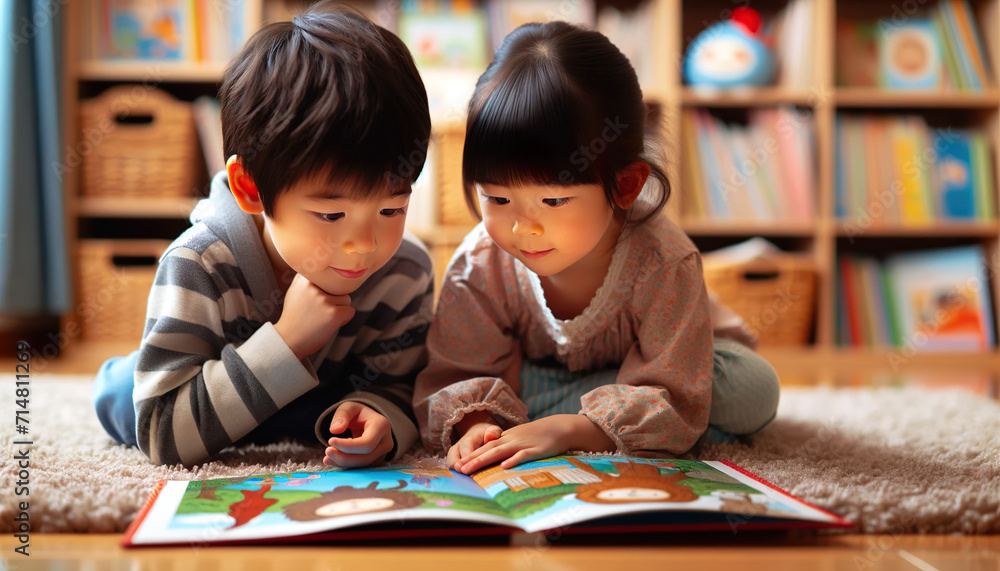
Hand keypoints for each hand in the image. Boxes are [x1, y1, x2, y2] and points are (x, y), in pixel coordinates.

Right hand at [275, 273, 354, 359]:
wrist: (289, 340)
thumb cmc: (295, 317)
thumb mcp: (295, 292)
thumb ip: (307, 280)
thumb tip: (325, 271)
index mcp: (303, 280)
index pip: (327, 274)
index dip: (329, 284)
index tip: (325, 292)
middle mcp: (313, 287)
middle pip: (339, 287)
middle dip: (335, 300)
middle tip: (322, 311)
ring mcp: (324, 300)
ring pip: (346, 299)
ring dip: (340, 309)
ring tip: (326, 318)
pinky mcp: (333, 313)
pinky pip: (350, 311)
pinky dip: (344, 319)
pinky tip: (332, 324)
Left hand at [323, 402, 394, 468]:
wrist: (367, 421)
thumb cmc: (358, 414)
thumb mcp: (349, 407)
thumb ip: (342, 415)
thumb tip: (334, 430)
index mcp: (382, 426)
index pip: (366, 443)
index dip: (348, 446)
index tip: (330, 441)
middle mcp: (386, 442)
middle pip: (365, 457)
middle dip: (344, 457)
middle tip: (327, 451)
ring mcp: (382, 454)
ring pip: (362, 465)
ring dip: (343, 462)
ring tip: (327, 456)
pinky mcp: (375, 462)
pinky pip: (360, 468)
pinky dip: (345, 465)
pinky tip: (333, 460)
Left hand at [453, 415, 614, 474]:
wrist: (560, 427)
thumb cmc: (539, 435)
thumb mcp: (520, 439)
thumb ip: (508, 448)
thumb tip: (496, 460)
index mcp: (507, 438)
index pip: (485, 446)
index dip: (471, 455)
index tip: (458, 465)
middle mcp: (511, 440)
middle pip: (487, 449)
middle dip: (471, 459)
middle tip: (457, 469)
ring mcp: (522, 444)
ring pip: (499, 452)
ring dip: (483, 460)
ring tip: (469, 470)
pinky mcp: (536, 450)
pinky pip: (523, 455)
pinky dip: (513, 460)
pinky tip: (504, 466)